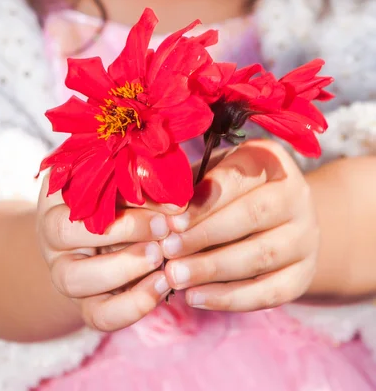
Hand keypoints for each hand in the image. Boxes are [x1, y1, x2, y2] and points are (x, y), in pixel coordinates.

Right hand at [37, 176, 181, 331]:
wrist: (116, 236)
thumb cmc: (129, 197)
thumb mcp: (134, 186)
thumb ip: (148, 188)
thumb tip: (177, 205)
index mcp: (59, 194)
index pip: (79, 190)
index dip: (125, 195)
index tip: (167, 201)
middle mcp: (51, 233)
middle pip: (65, 232)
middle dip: (123, 229)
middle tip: (164, 228)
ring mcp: (63, 271)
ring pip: (75, 279)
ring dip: (124, 268)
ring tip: (162, 258)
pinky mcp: (84, 303)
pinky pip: (98, 315)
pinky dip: (132, 305)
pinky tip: (163, 285)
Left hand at [161, 140, 319, 311]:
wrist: (280, 222)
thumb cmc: (231, 193)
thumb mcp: (213, 176)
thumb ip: (188, 187)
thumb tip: (154, 207)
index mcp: (271, 160)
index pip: (238, 177)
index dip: (204, 200)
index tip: (171, 220)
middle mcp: (297, 195)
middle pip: (253, 215)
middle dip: (205, 235)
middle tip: (167, 250)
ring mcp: (305, 237)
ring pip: (261, 255)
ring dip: (212, 269)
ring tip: (174, 276)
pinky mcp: (303, 275)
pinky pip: (269, 292)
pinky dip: (229, 299)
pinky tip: (195, 297)